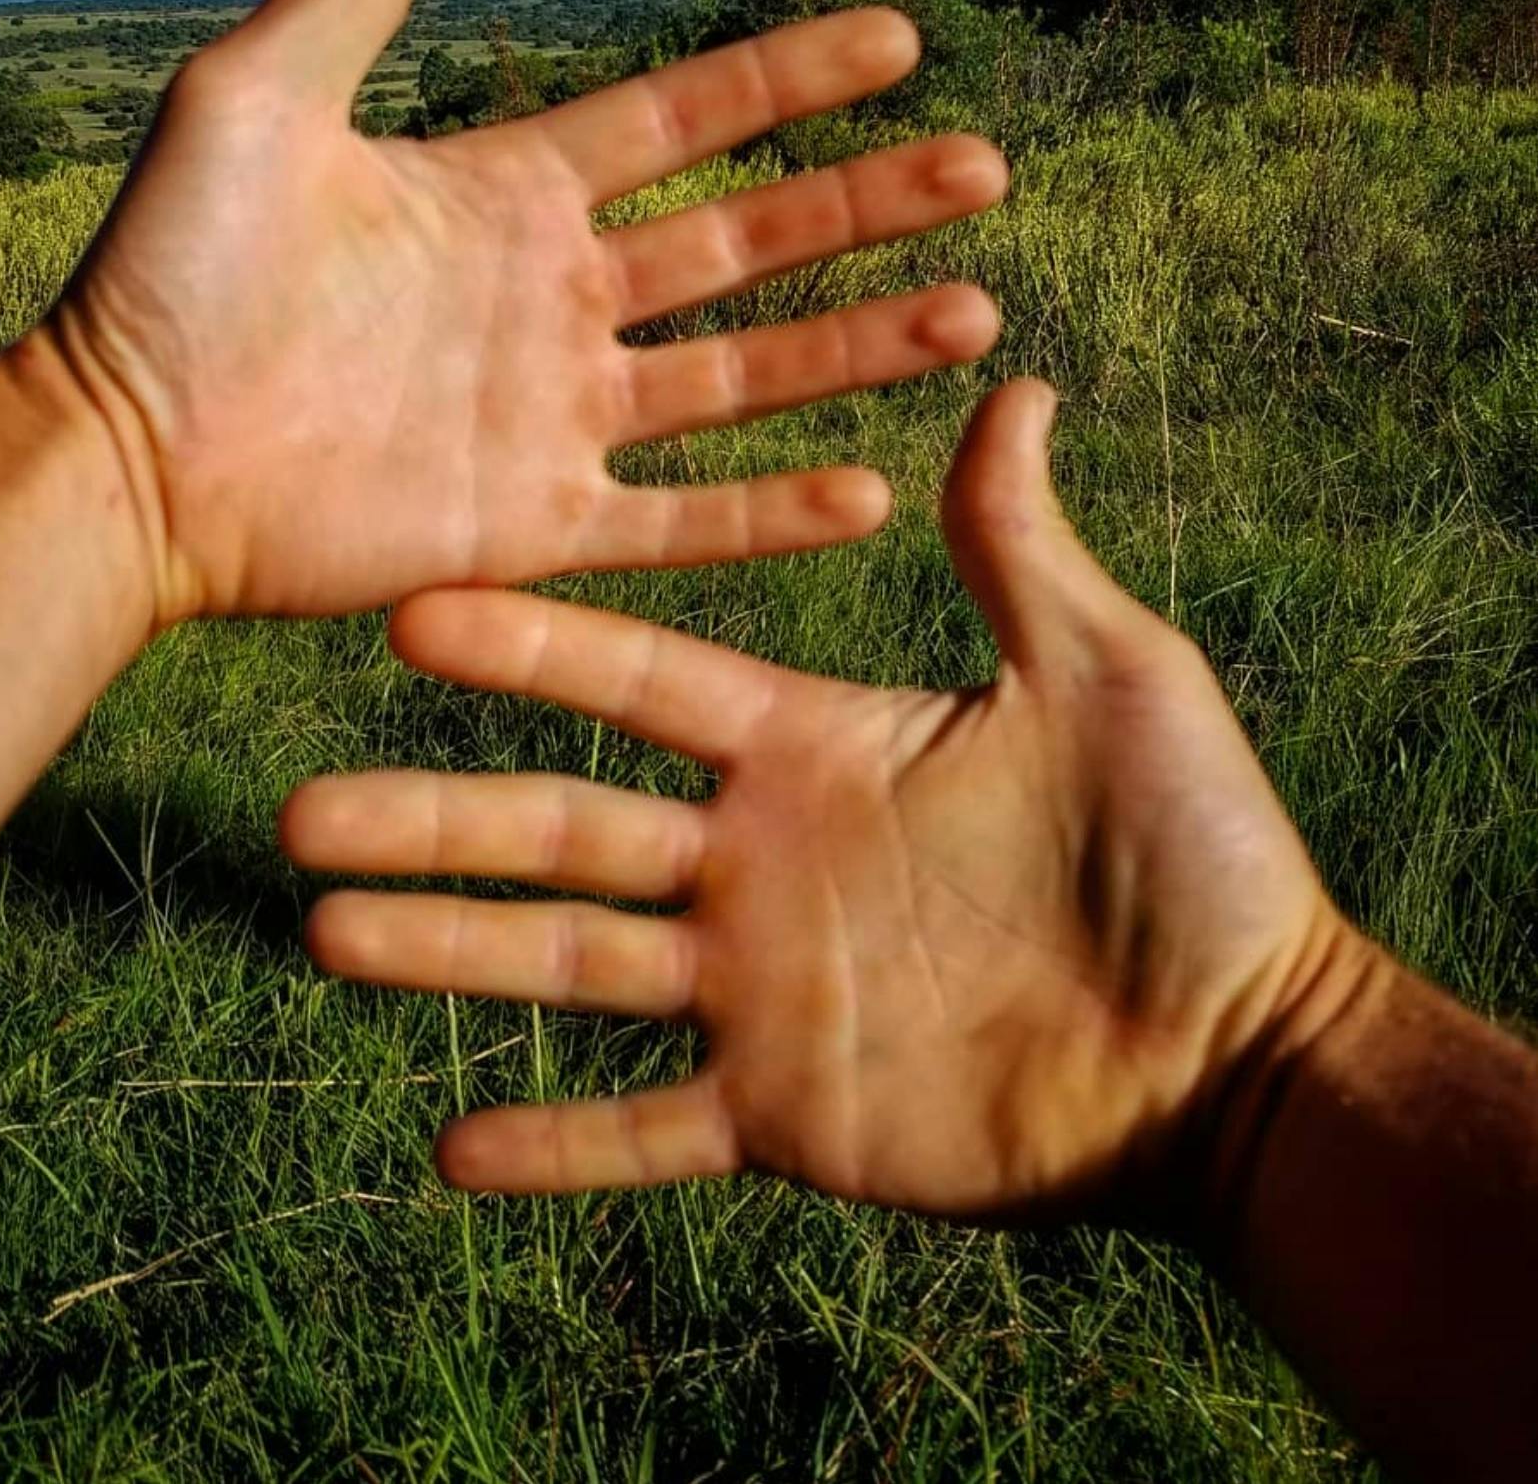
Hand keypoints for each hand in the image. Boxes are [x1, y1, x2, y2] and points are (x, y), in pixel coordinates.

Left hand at [48, 0, 1008, 624]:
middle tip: (984, 174)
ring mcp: (552, 421)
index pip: (682, 124)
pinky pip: (676, 524)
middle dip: (865, 209)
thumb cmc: (174, 275)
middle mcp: (550, 305)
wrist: (125, 456)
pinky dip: (770, 518)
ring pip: (740, 382)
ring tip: (975, 315)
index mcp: (505, 197)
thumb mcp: (262, 94)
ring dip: (857, 349)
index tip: (898, 40)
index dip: (788, 82)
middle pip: (744, 249)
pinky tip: (875, 496)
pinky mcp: (532, 528)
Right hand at [286, 380, 1366, 1222]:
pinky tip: (450, 1153)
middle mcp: (758, 862)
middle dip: (430, 819)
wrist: (1239, 1047)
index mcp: (812, 748)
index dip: (528, 651)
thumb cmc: (1194, 846)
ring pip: (570, 967)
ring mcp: (761, 991)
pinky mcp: (789, 1113)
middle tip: (298, 813)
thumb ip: (1021, 544)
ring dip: (447, 957)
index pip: (636, 684)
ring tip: (321, 934)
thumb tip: (1015, 383)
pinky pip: (647, 1131)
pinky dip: (558, 1146)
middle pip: (559, 829)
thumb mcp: (1103, 669)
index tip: (414, 615)